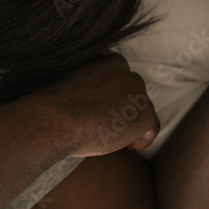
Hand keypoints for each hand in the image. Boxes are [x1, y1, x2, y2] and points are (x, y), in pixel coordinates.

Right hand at [36, 53, 159, 157]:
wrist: (58, 118)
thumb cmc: (57, 103)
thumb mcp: (72, 81)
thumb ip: (90, 84)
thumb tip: (90, 99)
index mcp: (111, 62)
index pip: (121, 77)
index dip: (115, 94)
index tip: (106, 107)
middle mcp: (129, 74)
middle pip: (134, 93)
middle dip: (124, 107)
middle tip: (109, 123)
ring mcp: (139, 94)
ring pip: (142, 110)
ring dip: (131, 122)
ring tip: (115, 136)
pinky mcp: (145, 115)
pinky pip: (152, 127)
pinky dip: (143, 138)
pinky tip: (130, 146)